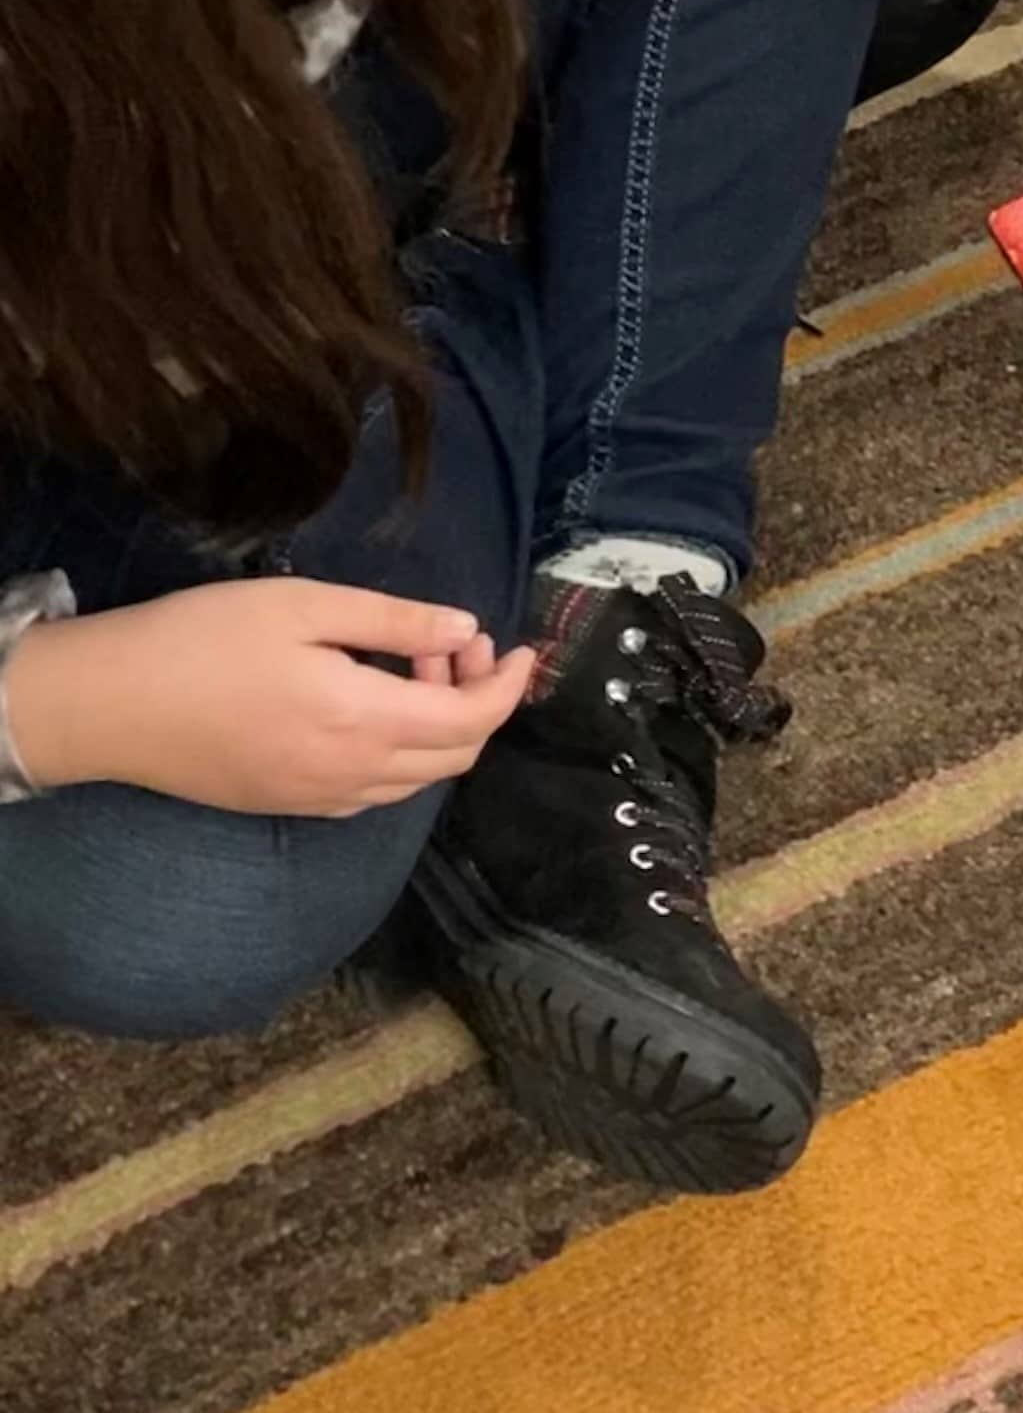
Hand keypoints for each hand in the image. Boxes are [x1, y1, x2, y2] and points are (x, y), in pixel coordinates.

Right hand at [6, 580, 528, 816]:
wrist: (110, 704)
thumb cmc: (203, 640)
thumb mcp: (305, 606)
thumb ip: (395, 622)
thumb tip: (465, 629)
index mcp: (360, 723)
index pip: (471, 722)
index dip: (509, 686)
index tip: (521, 645)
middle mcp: (350, 776)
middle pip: (454, 758)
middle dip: (479, 700)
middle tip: (458, 643)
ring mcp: (317, 798)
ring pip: (416, 779)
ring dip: (439, 725)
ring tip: (413, 664)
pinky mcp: (289, 805)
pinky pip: (374, 791)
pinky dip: (400, 751)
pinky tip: (374, 703)